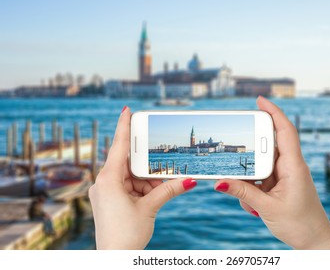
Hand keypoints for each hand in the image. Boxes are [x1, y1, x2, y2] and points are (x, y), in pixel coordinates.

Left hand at [89, 107, 196, 249]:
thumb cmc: (126, 234)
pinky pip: (128, 186)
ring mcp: (105, 191)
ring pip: (131, 176)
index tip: (127, 110)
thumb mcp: (150, 208)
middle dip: (147, 166)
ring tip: (161, 188)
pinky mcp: (109, 200)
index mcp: (109, 179)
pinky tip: (154, 194)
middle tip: (161, 163)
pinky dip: (142, 188)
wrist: (115, 258)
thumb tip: (191, 179)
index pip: (119, 146)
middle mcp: (104, 182)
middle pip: (129, 163)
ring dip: (147, 181)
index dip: (124, 126)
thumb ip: (169, 190)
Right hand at [214, 96, 329, 249]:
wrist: (315, 242)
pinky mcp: (281, 185)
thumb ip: (243, 193)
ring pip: (261, 167)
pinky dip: (253, 190)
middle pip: (267, 147)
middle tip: (237, 160)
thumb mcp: (267, 208)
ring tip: (253, 202)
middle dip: (250, 156)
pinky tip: (255, 207)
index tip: (259, 100)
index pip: (285, 131)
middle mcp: (290, 167)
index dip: (273, 112)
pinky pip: (262, 180)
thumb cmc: (300, 224)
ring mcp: (286, 176)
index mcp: (293, 166)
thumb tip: (220, 182)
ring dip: (251, 181)